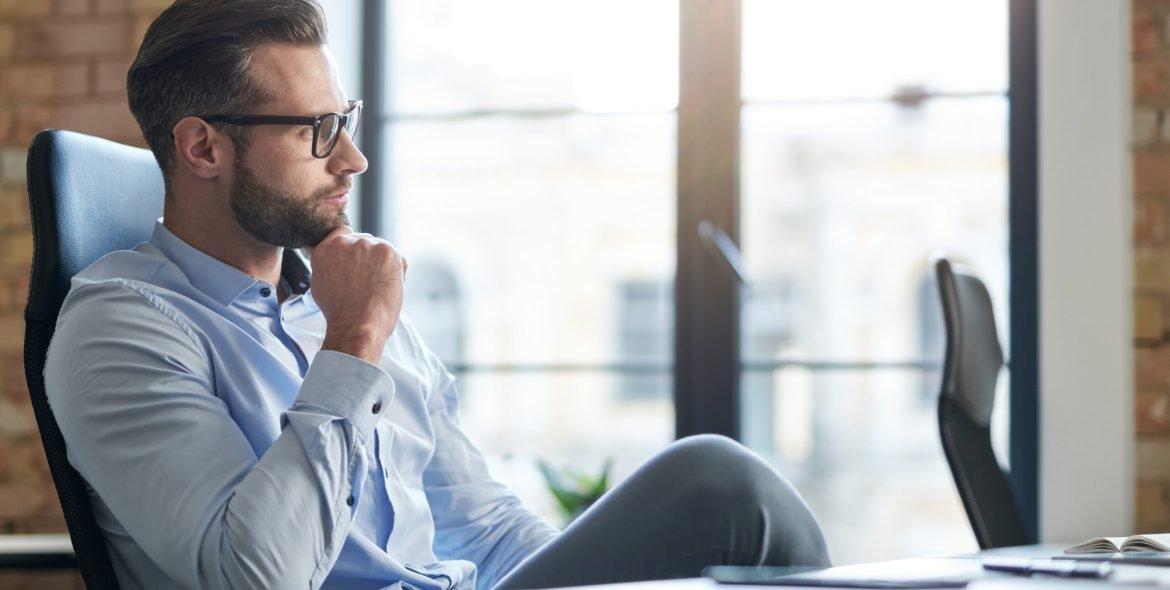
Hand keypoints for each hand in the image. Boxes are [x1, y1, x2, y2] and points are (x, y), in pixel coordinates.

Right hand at [305, 226, 407, 363]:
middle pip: (364, 241)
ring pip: (381, 250)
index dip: (352, 249)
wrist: (356, 325)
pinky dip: (397, 273)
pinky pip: (398, 259)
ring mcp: (366, 245)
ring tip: (376, 288)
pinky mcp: (388, 251)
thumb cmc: (339, 312)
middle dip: (368, 259)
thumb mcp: (320, 283)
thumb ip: (326, 264)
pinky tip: (387, 289)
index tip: (356, 262)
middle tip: (368, 283)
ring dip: (382, 265)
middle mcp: (344, 242)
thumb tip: (329, 256)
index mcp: (326, 249)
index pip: (341, 234)